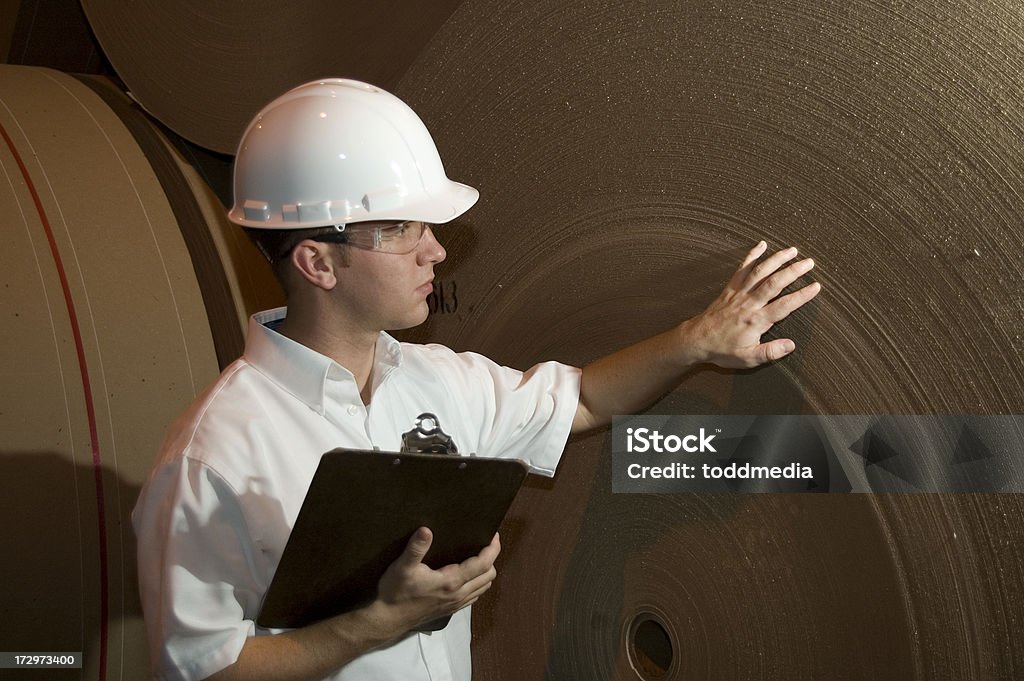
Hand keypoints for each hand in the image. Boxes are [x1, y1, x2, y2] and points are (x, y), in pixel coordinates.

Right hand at [374, 527, 499, 631]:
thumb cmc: (395, 592)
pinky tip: (468, 576)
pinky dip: (478, 584)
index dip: (493, 548)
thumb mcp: (402, 567)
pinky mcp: (450, 610)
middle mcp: (458, 594)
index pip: (483, 564)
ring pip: (483, 587)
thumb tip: (426, 530)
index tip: (494, 535)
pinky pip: (474, 596)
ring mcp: (455, 604)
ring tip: (479, 557)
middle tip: (486, 543)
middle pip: (488, 575)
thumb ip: (416, 548)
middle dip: (492, 558)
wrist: (388, 619)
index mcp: (451, 582)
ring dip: (486, 572)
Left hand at [683, 241, 820, 368]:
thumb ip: (770, 352)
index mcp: (756, 321)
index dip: (801, 295)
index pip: (784, 305)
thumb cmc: (722, 350)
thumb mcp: (748, 358)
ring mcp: (739, 293)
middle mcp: (749, 303)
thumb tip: (791, 345)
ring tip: (792, 251)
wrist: (697, 340)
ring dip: (777, 259)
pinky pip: (742, 268)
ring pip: (760, 271)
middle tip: (809, 263)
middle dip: (793, 271)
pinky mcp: (730, 288)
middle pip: (774, 282)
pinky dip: (752, 255)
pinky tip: (761, 245)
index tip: (816, 287)